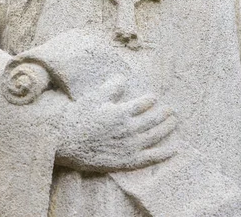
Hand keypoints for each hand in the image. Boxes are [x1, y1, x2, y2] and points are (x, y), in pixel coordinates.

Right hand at [55, 76, 177, 172]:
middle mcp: (128, 130)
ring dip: (166, 128)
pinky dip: (163, 153)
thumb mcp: (95, 96)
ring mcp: (129, 147)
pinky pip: (150, 158)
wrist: (67, 142)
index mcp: (122, 112)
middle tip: (172, 109)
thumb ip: (112, 87)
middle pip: (153, 120)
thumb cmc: (80, 117)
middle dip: (164, 114)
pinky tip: (173, 149)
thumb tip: (123, 78)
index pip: (143, 104)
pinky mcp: (127, 161)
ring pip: (154, 137)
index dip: (150, 100)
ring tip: (173, 122)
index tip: (154, 97)